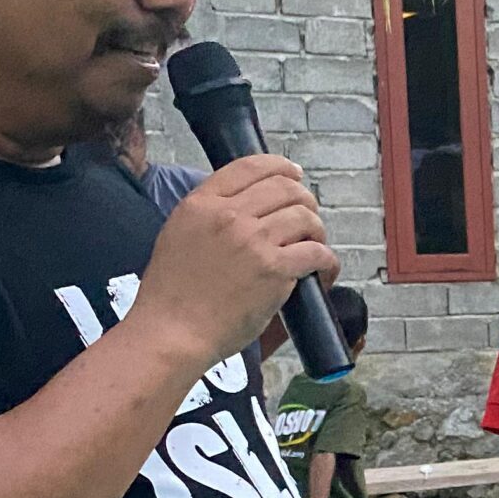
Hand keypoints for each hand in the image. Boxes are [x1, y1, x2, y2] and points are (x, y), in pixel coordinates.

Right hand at [127, 156, 336, 372]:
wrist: (171, 332)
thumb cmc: (172, 293)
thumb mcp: (179, 234)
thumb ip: (210, 214)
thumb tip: (247, 204)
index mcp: (201, 203)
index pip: (251, 166)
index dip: (282, 167)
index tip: (295, 176)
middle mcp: (228, 215)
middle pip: (286, 189)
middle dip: (306, 202)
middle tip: (308, 221)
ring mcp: (253, 241)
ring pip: (306, 217)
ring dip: (318, 233)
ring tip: (313, 248)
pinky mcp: (274, 269)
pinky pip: (317, 253)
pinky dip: (327, 262)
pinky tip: (323, 271)